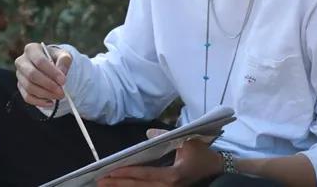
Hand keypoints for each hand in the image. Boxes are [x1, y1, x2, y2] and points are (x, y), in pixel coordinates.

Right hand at [14, 43, 72, 107]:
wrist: (49, 65)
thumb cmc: (56, 59)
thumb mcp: (63, 55)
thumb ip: (64, 61)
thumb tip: (62, 73)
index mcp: (32, 49)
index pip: (40, 61)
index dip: (52, 72)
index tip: (63, 81)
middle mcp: (22, 61)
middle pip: (32, 75)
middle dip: (48, 85)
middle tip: (61, 92)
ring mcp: (19, 75)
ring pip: (29, 87)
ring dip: (45, 94)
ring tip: (59, 96)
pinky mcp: (20, 87)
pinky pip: (27, 97)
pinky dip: (39, 102)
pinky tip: (51, 102)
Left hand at [97, 130, 222, 186]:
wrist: (217, 169)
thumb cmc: (201, 154)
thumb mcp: (186, 141)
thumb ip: (165, 137)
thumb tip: (148, 134)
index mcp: (173, 176)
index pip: (144, 175)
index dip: (127, 173)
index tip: (110, 171)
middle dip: (118, 183)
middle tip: (99, 180)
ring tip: (105, 185)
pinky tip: (122, 186)